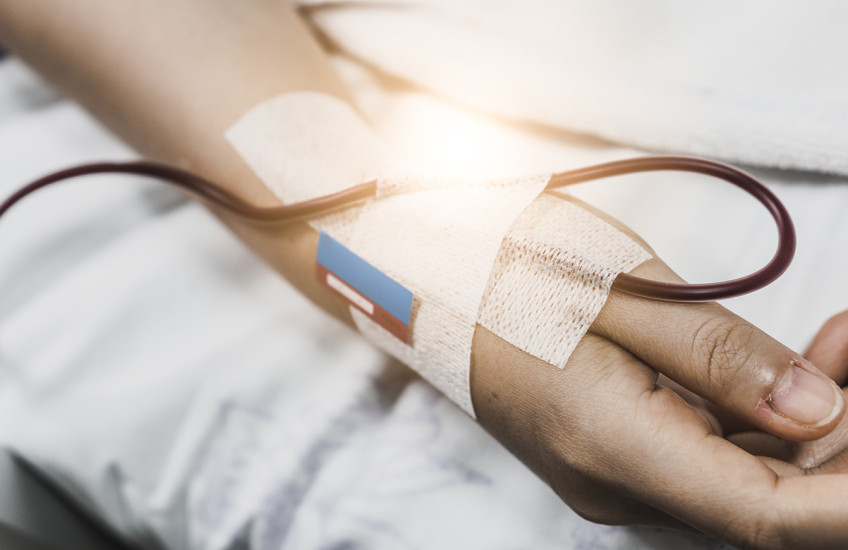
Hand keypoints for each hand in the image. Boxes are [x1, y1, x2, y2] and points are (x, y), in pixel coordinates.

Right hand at [471, 209, 847, 548]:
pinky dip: (758, 415)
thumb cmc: (510, 269)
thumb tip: (819, 410)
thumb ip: (723, 356)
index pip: (767, 516)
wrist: (433, 280)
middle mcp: (614, 482)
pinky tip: (785, 360)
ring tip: (837, 337)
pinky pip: (707, 452)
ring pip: (742, 475)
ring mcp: (612, 473)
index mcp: (612, 445)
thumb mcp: (623, 290)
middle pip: (765, 499)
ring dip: (806, 420)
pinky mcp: (615, 451)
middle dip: (843, 438)